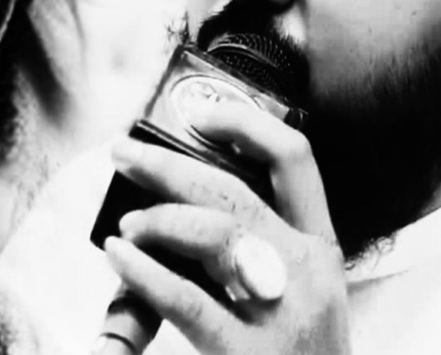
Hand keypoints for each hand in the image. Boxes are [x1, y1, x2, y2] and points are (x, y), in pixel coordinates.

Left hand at [104, 99, 351, 354]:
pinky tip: (119, 256)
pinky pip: (186, 298)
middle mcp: (307, 273)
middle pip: (235, 191)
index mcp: (321, 253)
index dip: (246, 123)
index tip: (201, 110)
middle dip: (169, 164)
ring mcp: (282, 312)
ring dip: (158, 220)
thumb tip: (177, 208)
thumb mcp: (294, 298)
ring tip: (128, 227)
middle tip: (125, 152)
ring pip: (214, 233)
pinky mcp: (247, 352)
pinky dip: (143, 271)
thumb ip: (251, 252)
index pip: (295, 161)